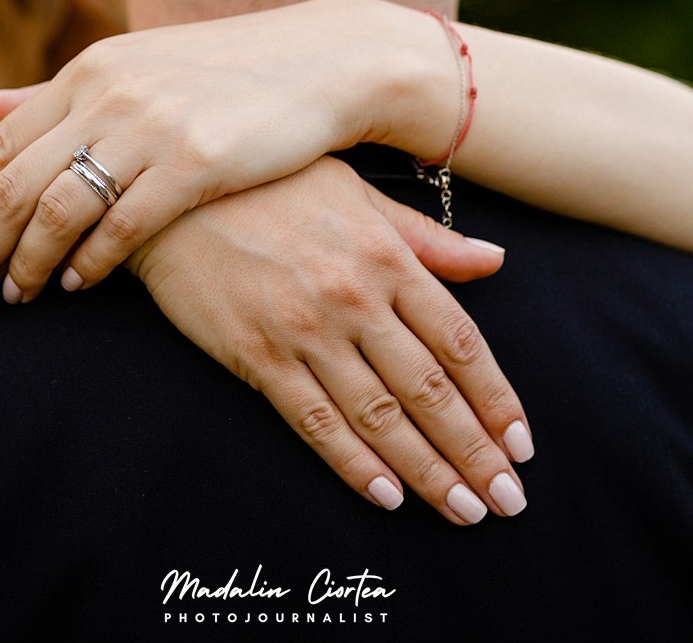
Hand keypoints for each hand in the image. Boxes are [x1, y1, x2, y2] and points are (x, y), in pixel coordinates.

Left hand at [0, 0, 455, 307]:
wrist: (324, 61)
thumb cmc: (227, 72)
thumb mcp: (136, 68)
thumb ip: (60, 96)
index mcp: (89, 72)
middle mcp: (108, 94)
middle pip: (12, 186)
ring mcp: (151, 128)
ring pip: (58, 210)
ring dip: (27, 263)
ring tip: (14, 300)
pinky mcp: (196, 163)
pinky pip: (123, 226)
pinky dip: (90, 262)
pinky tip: (77, 286)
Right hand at [130, 158, 533, 524]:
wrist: (171, 190)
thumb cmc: (271, 182)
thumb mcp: (357, 193)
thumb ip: (426, 237)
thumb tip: (495, 261)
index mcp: (387, 255)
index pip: (459, 341)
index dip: (496, 398)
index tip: (521, 443)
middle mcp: (354, 297)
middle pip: (430, 389)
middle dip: (475, 452)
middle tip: (508, 501)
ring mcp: (304, 330)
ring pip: (380, 416)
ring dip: (428, 471)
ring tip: (466, 511)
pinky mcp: (255, 355)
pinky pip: (315, 422)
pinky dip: (355, 464)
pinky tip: (389, 497)